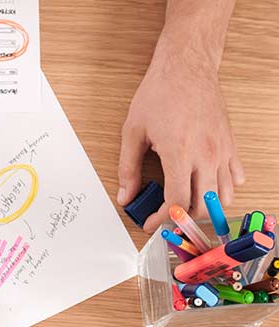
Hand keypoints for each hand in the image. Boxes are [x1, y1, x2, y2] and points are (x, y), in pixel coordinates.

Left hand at [117, 43, 244, 232]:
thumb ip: (128, 168)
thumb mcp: (133, 131)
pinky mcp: (230, 144)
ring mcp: (221, 150)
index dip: (162, 219)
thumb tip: (126, 195)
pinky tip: (206, 186)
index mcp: (179, 153)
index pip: (176, 202)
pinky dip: (224, 189)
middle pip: (202, 206)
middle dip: (182, 219)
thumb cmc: (159, 93)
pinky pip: (235, 177)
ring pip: (223, 196)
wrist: (186, 67)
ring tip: (185, 205)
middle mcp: (205, 155)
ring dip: (205, 208)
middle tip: (165, 217)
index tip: (150, 223)